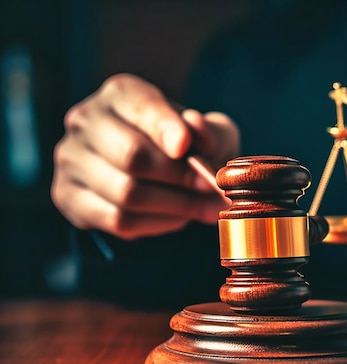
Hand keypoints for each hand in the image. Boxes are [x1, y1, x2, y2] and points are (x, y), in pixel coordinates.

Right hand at [51, 73, 239, 239]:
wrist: (158, 172)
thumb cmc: (187, 147)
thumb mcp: (209, 133)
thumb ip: (209, 131)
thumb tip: (194, 126)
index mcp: (121, 94)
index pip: (142, 108)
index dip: (166, 128)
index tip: (187, 148)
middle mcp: (86, 121)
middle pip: (132, 156)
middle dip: (180, 177)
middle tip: (213, 190)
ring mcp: (71, 160)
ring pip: (126, 193)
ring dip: (176, 207)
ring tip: (208, 210)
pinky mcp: (69, 196)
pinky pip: (117, 220)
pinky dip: (156, 223)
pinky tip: (179, 219)